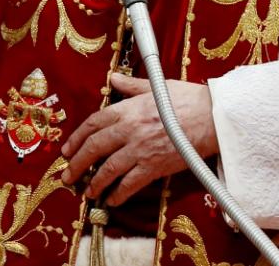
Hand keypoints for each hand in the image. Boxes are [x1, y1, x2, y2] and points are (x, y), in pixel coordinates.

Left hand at [61, 72, 217, 206]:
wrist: (211, 117)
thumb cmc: (186, 99)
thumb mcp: (155, 86)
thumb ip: (131, 85)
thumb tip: (113, 78)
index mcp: (127, 108)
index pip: (93, 123)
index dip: (76, 138)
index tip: (67, 149)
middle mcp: (129, 129)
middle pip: (94, 147)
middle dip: (77, 163)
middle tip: (67, 175)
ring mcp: (140, 149)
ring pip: (108, 169)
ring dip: (94, 182)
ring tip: (87, 191)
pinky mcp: (154, 166)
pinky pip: (130, 184)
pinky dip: (118, 194)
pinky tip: (111, 200)